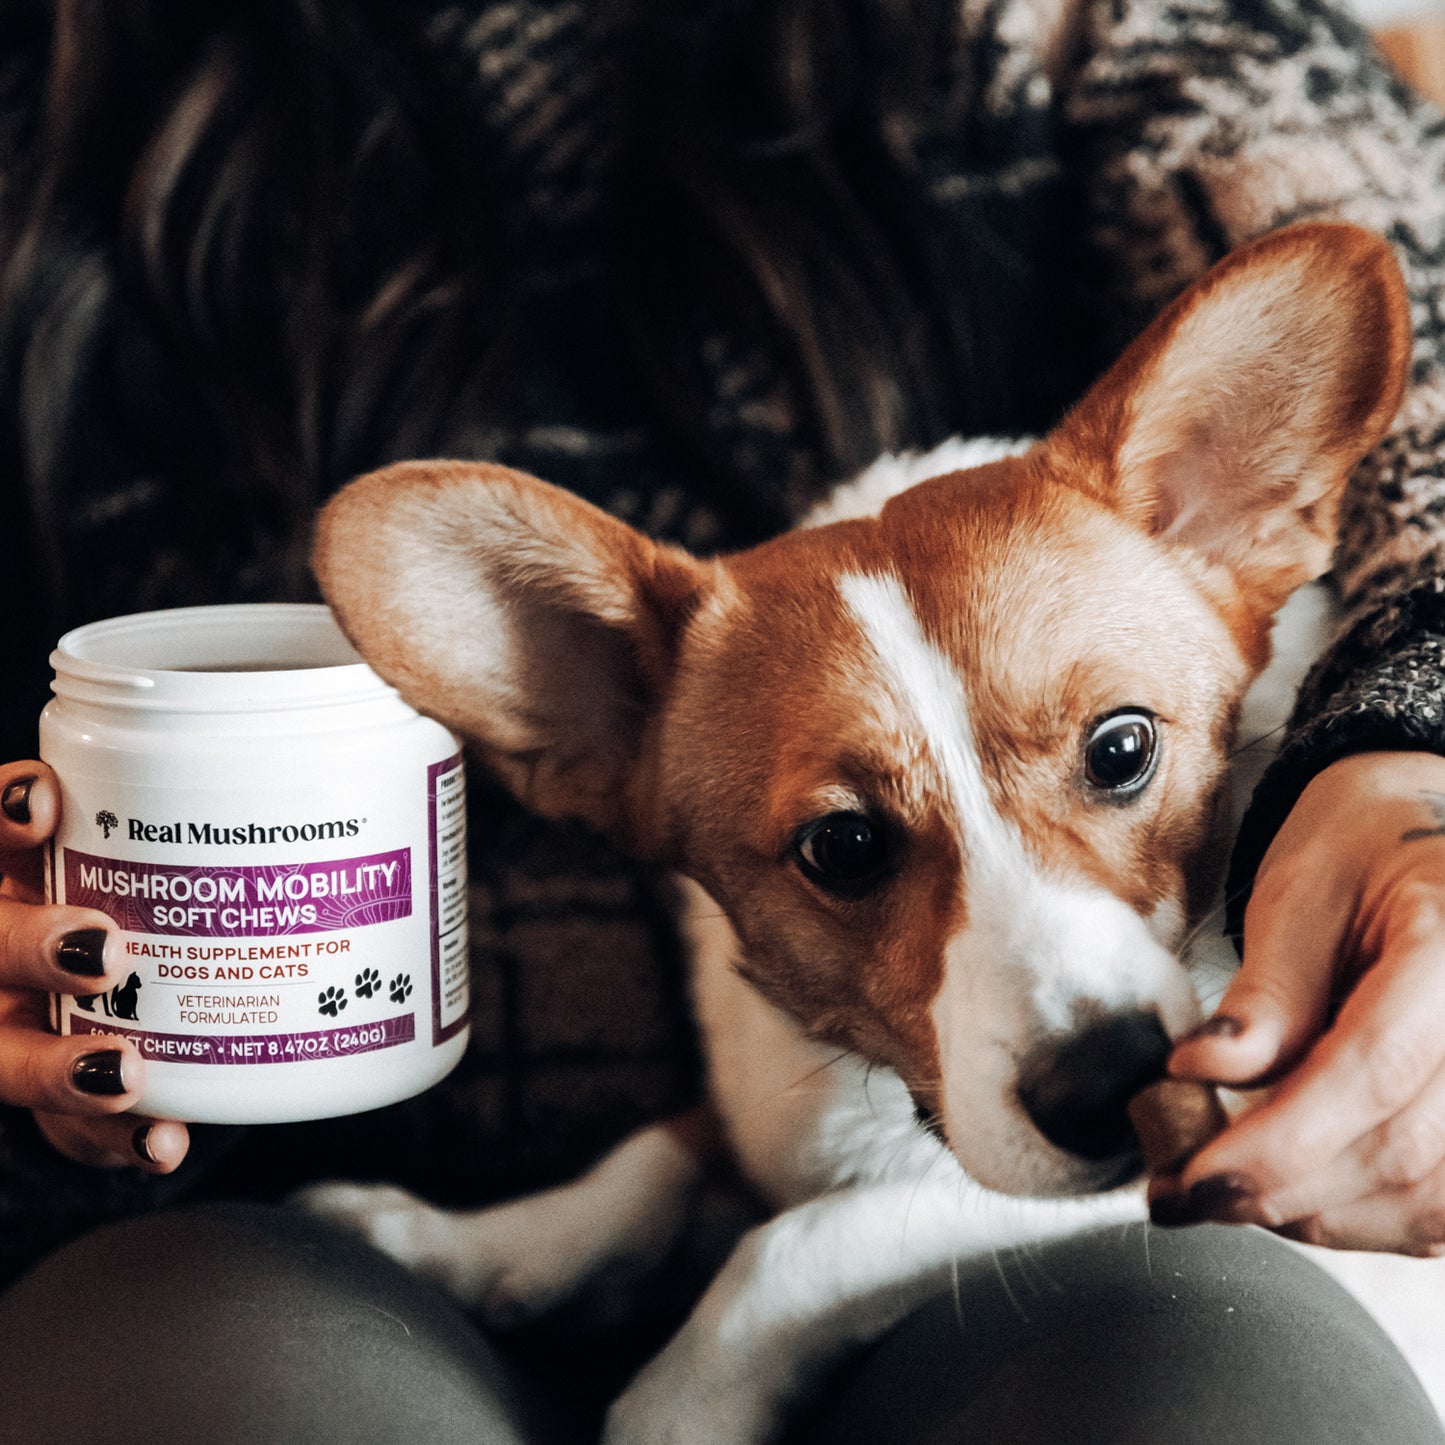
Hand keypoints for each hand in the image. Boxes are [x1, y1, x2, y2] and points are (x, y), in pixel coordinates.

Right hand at [0, 761, 187, 1171]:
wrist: (141, 991)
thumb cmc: (183, 892)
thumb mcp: (174, 844)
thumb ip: (205, 817)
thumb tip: (320, 743)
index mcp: (22, 876)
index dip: (1, 815)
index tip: (44, 804)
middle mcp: (6, 946)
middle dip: (32, 947)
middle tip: (104, 946)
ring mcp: (18, 1026)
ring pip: (4, 1054)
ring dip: (60, 1065)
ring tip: (127, 1071)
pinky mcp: (54, 1098)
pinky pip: (69, 1133)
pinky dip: (118, 1139)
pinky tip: (164, 1142)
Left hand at [1154, 750, 1444, 1253]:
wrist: (1425, 835)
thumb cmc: (1362, 850)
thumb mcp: (1300, 892)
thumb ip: (1266, 993)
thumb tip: (1203, 1074)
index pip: (1373, 1068)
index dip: (1279, 1140)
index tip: (1191, 1172)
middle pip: (1403, 1150)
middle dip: (1281, 1189)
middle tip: (1185, 1193)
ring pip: (1429, 1200)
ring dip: (1321, 1215)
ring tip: (1232, 1191)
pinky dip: (1369, 1219)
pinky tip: (1299, 1195)